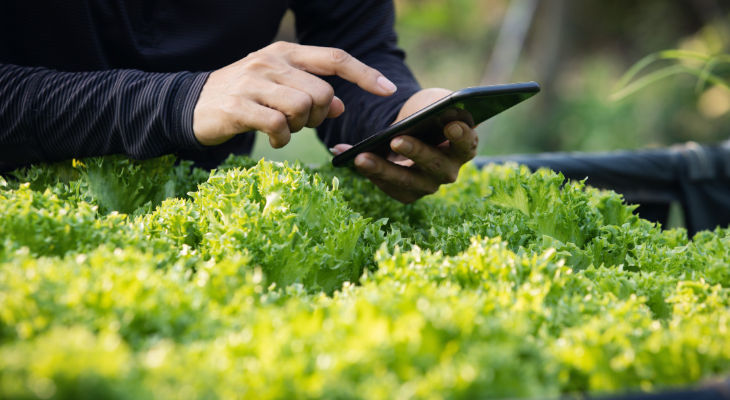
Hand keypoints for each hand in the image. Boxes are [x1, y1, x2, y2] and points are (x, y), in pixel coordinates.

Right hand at [193, 41, 396, 147]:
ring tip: (284, 129)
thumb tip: (340, 106)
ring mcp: (253, 83)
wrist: (190, 104)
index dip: (365, 74)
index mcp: (285, 53)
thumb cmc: (243, 96)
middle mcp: (271, 62)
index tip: (387, 90)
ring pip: (302, 107)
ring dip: (300, 127)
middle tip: (301, 122)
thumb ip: (310, 92)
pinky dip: (282, 138)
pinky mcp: (239, 107)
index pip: (334, 58)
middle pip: (321, 92)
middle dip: (319, 115)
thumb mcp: (277, 88)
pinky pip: (278, 125)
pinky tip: (274, 139)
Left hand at [332, 88, 477, 203]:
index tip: (450, 124)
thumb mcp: (435, 101)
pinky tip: (350, 157)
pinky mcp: (407, 193)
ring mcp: (428, 185)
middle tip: (396, 139)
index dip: (461, 136)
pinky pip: (388, 186)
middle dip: (416, 152)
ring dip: (383, 169)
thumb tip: (443, 109)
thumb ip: (441, 105)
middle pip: (435, 166)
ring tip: (361, 157)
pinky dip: (368, 172)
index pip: (467, 144)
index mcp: (464, 147)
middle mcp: (449, 170)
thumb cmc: (428, 111)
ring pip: (407, 182)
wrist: (412, 127)